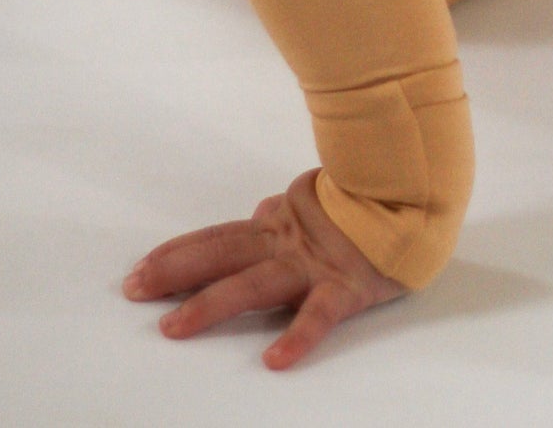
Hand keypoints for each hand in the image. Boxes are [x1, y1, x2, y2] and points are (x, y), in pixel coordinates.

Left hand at [122, 168, 407, 369]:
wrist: (420, 192)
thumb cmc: (371, 202)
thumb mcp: (320, 203)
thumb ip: (286, 214)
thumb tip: (259, 211)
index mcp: (281, 225)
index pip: (219, 237)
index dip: (177, 252)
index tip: (139, 269)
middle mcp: (289, 243)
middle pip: (222, 254)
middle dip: (176, 272)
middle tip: (133, 289)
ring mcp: (315, 265)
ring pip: (255, 284)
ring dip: (212, 304)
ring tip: (175, 326)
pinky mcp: (347, 287)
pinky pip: (319, 316)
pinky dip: (297, 337)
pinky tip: (274, 361)